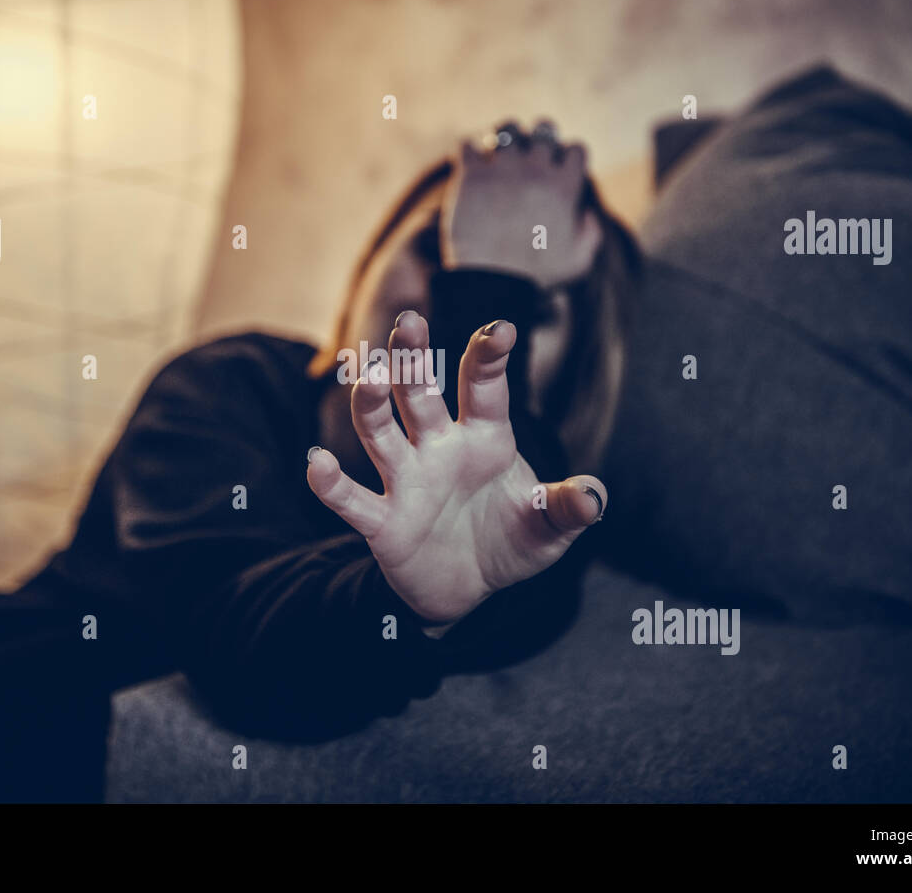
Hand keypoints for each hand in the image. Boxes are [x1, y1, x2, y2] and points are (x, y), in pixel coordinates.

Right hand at [306, 309, 606, 628]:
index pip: (484, 388)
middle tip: (409, 322)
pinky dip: (331, 484)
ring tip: (369, 377)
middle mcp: (438, 448)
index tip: (502, 330)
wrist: (468, 589)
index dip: (489, 357)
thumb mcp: (549, 528)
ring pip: (380, 433)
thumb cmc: (511, 541)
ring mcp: (406, 481)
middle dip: (413, 359)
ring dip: (372, 405)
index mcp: (484, 438)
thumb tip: (596, 498)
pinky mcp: (382, 522)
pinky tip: (315, 463)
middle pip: (419, 394)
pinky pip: (352, 500)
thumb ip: (568, 509)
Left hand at [441, 121, 601, 288]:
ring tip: (496, 154)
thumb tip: (587, 213)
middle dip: (537, 140)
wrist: (493, 282)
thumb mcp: (578, 261)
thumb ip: (591, 235)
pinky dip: (468, 151)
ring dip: (503, 137)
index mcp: (565, 187)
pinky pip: (468, 145)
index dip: (568, 156)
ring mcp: (504, 169)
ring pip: (507, 129)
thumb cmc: (536, 277)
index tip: (556, 170)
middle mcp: (537, 170)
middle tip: (525, 158)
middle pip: (543, 129)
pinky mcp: (472, 175)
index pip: (576, 148)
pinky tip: (469, 166)